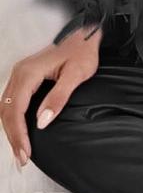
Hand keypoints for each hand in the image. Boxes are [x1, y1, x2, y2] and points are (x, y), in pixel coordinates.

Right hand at [0, 26, 101, 169]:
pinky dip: (12, 118)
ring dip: (11, 129)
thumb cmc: (83, 51)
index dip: (18, 134)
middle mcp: (19, 72)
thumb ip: (59, 97)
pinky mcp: (24, 76)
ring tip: (20, 150)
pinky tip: (20, 130)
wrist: (85, 34)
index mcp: (28, 72)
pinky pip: (11, 101)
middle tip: (22, 158)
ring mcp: (20, 73)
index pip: (15, 110)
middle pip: (6, 111)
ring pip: (5, 107)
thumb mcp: (77, 74)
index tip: (26, 152)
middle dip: (12, 136)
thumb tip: (42, 121)